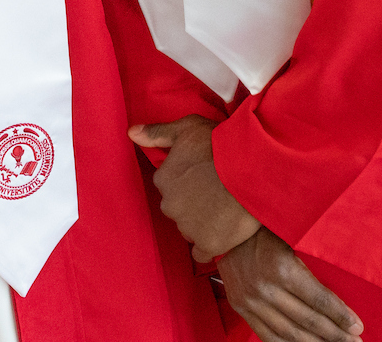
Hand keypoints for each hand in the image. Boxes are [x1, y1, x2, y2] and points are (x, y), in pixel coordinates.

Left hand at [128, 115, 259, 260]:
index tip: (203, 176)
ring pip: (189, 229)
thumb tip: (131, 133)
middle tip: (215, 192)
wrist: (250, 168)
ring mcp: (187, 227)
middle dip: (192, 203)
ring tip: (224, 210)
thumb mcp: (187, 128)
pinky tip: (222, 234)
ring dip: (202, 223)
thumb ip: (157, 133)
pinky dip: (209, 245)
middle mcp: (170, 205)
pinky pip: (202, 253)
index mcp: (163, 179)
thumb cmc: (219, 144)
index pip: (169, 185)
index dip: (187, 181)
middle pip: (178, 208)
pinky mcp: (207, 244)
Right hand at [218, 228, 362, 341]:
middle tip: (355, 341)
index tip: (358, 326)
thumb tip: (342, 286)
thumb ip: (311, 262)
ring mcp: (251, 301)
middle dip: (335, 334)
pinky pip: (268, 335)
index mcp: (282, 268)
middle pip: (307, 320)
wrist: (224, 230)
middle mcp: (266, 288)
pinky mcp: (241, 308)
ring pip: (289, 333)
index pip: (319, 300)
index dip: (340, 316)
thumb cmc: (265, 229)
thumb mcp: (291, 237)